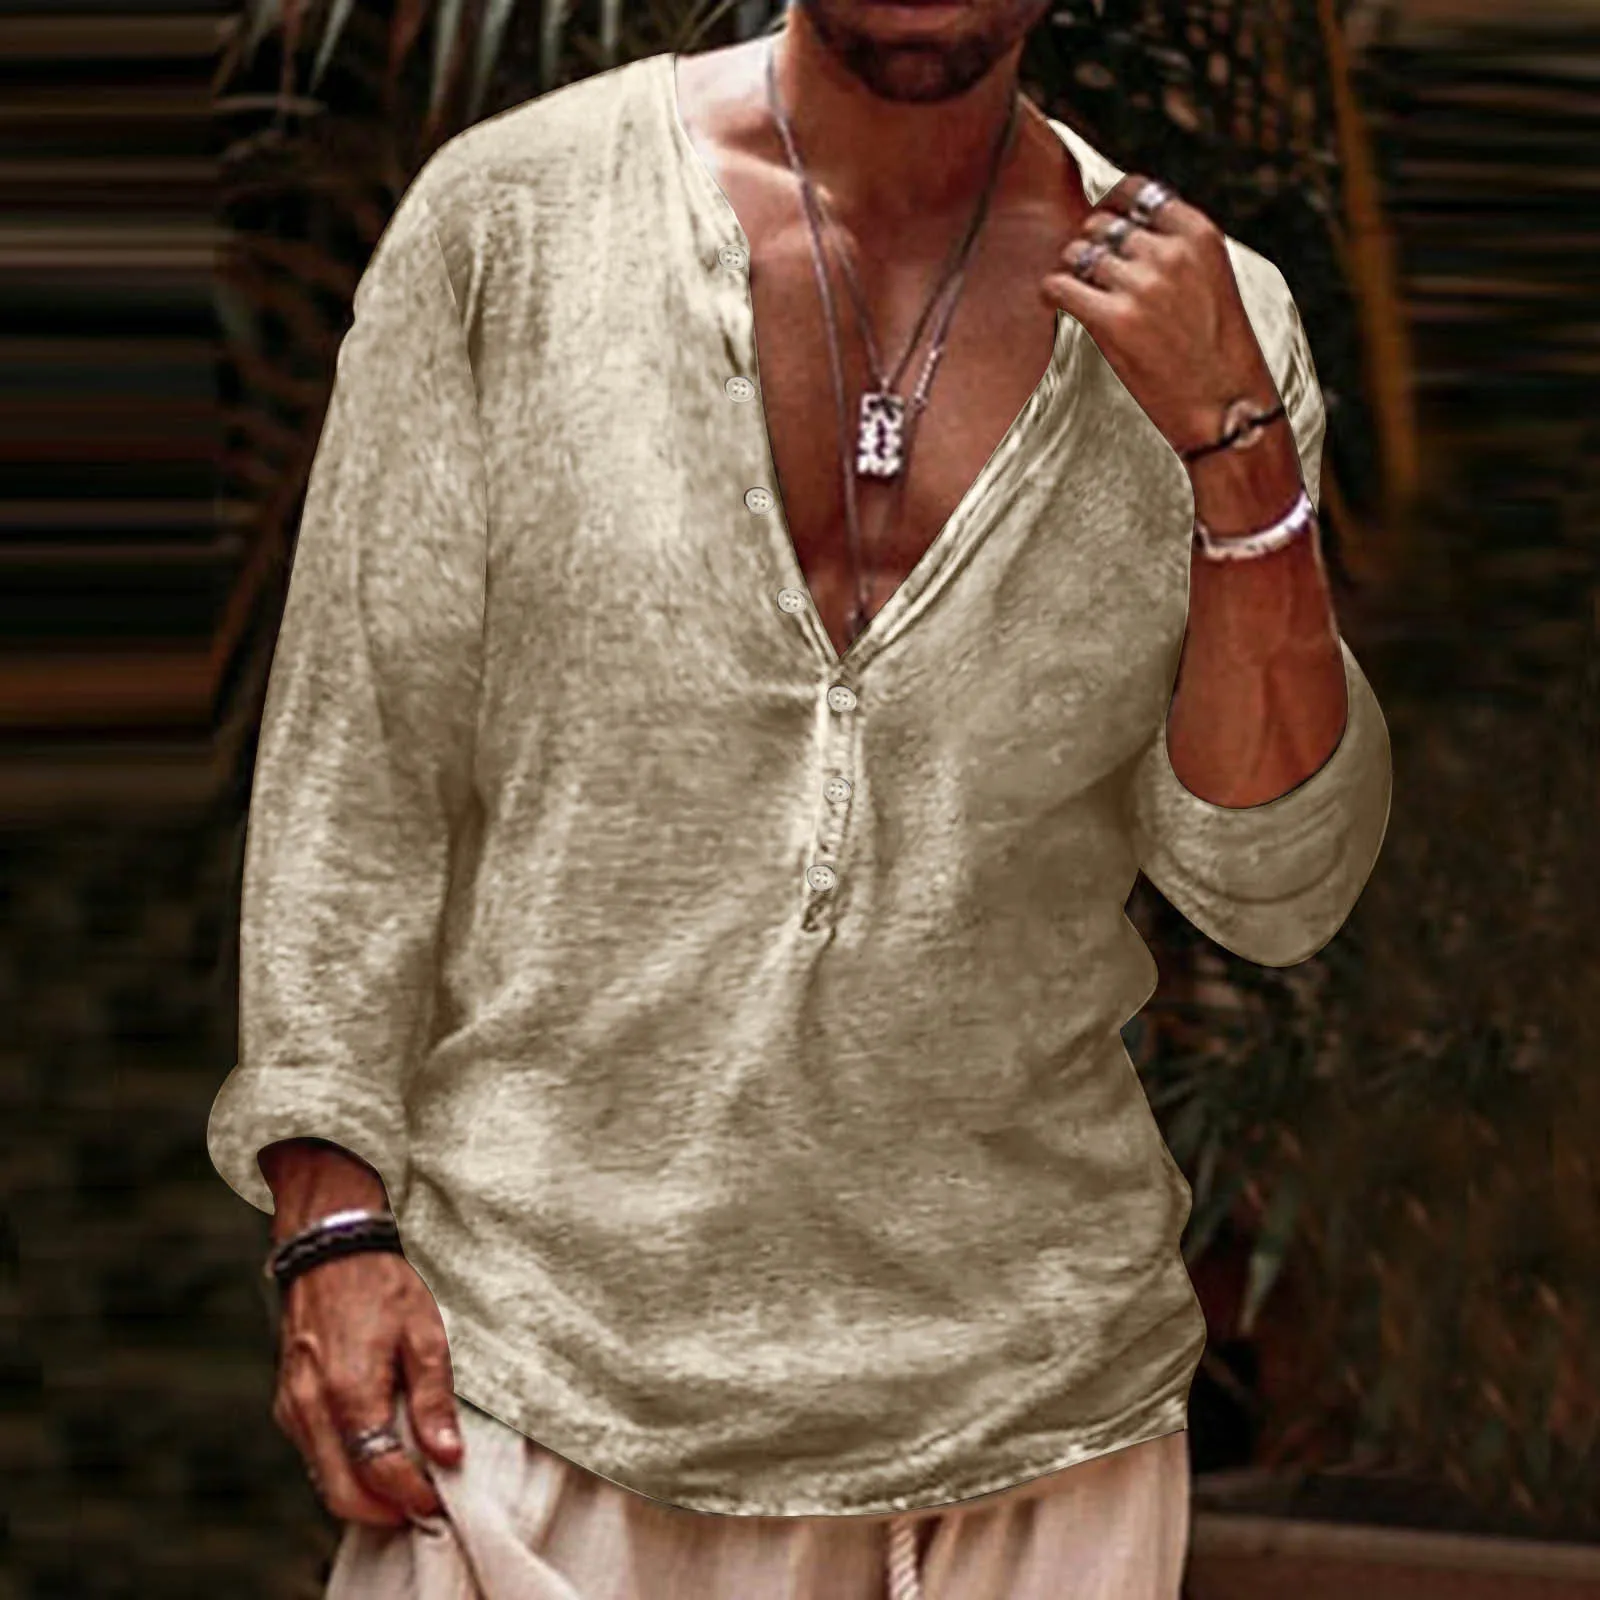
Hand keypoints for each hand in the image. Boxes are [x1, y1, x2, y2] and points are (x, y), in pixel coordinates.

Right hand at [260, 1139, 462, 1527]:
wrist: (330, 1250)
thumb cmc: (381, 1285)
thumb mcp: (425, 1334)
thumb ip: (434, 1399)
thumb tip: (447, 1455)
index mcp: (348, 1389)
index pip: (379, 1469)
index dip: (411, 1495)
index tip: (439, 1503)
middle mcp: (311, 1406)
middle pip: (343, 1492)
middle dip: (384, 1511)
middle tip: (422, 1508)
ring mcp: (293, 1407)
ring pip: (324, 1479)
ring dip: (362, 1496)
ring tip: (405, 1488)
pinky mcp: (287, 1403)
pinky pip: (314, 1455)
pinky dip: (343, 1470)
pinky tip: (375, 1459)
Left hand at [1039, 174, 1280, 457]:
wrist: (1223, 404)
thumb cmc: (1215, 347)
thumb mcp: (1211, 277)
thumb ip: (1174, 246)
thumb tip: (1118, 222)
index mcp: (1198, 233)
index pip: (1137, 192)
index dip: (1111, 205)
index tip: (1103, 225)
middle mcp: (1170, 252)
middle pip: (1101, 225)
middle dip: (1090, 244)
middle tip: (1089, 272)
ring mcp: (1141, 286)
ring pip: (1077, 254)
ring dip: (1071, 271)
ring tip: (1080, 293)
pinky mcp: (1113, 321)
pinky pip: (1059, 286)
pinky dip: (1051, 292)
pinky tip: (1056, 303)